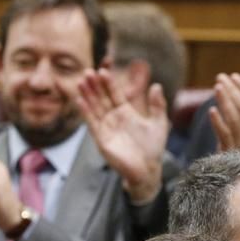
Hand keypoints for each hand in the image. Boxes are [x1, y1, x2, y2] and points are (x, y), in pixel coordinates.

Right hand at [78, 69, 166, 201]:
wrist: (147, 170)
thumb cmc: (153, 148)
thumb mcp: (159, 123)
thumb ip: (157, 105)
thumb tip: (156, 85)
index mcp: (126, 112)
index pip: (115, 93)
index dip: (109, 83)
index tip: (103, 70)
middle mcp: (114, 118)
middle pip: (102, 98)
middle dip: (94, 85)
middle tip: (87, 71)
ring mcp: (106, 128)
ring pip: (94, 108)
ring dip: (87, 95)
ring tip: (81, 81)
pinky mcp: (101, 139)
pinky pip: (92, 123)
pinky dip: (86, 112)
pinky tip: (80, 100)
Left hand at [209, 73, 239, 150]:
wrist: (238, 169)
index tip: (233, 76)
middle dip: (233, 89)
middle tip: (220, 77)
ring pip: (235, 118)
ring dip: (225, 100)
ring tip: (217, 88)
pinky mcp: (232, 150)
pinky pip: (225, 134)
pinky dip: (218, 121)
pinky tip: (212, 110)